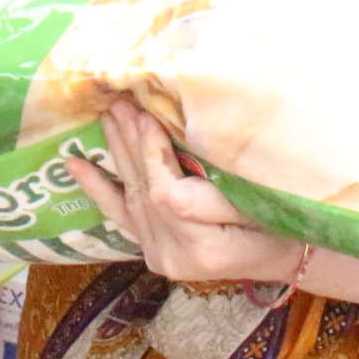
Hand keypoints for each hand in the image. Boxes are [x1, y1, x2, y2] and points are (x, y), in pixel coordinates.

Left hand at [66, 100, 301, 285]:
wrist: (284, 255)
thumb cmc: (280, 227)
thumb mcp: (260, 213)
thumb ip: (215, 206)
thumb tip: (172, 195)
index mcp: (200, 249)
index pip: (164, 194)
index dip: (152, 155)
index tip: (146, 115)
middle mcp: (170, 256)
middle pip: (142, 191)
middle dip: (130, 144)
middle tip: (119, 103)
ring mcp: (157, 253)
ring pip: (129, 196)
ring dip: (116, 153)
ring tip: (105, 116)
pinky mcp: (150, 247)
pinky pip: (119, 215)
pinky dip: (98, 188)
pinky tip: (74, 164)